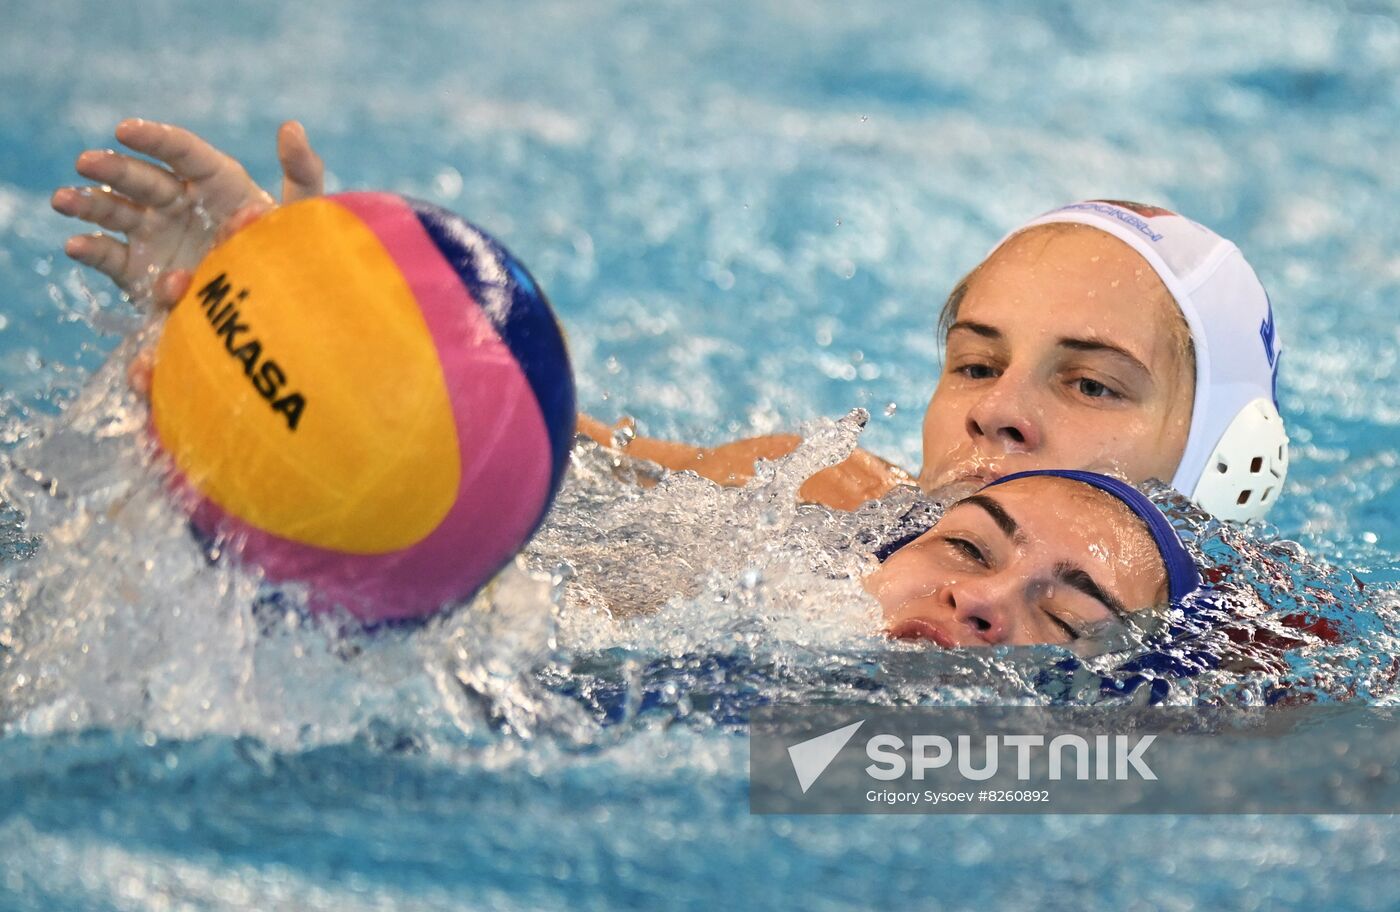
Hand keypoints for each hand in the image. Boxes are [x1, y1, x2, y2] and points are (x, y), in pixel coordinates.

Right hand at [51, 118, 325, 310]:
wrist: (272, 313)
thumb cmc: (289, 254)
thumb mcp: (303, 216)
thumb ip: (302, 172)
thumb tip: (291, 126)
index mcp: (216, 182)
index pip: (182, 152)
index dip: (154, 138)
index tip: (124, 129)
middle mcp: (179, 202)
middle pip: (143, 180)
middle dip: (114, 169)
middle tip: (86, 162)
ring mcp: (156, 235)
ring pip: (117, 211)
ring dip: (89, 203)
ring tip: (63, 200)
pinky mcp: (140, 271)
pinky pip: (111, 257)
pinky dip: (91, 250)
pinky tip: (75, 245)